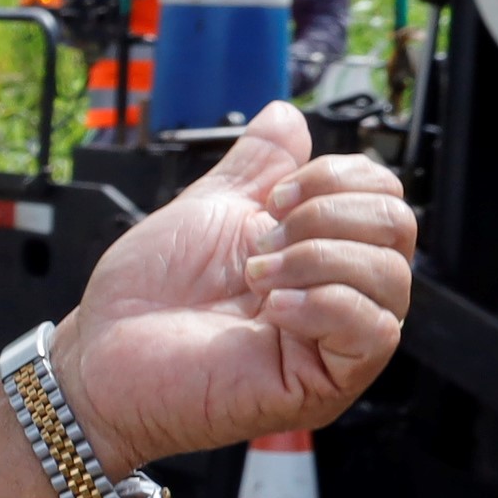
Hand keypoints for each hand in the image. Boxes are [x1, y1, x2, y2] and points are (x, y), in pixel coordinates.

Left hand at [54, 102, 416, 469]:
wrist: (100, 353)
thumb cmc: (146, 294)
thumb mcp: (209, 210)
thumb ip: (256, 166)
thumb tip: (288, 114)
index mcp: (320, 252)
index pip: (383, 195)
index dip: (335, 179)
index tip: (271, 198)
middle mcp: (339, 295)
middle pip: (397, 227)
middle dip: (325, 215)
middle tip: (258, 242)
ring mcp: (334, 342)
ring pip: (391, 276)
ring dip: (315, 258)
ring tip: (255, 276)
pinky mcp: (322, 383)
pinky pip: (373, 332)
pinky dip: (324, 304)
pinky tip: (273, 305)